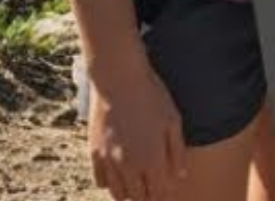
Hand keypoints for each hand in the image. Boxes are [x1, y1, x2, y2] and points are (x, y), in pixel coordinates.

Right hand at [88, 65, 186, 200]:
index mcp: (152, 159)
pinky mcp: (94, 154)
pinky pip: (101, 182)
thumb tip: (180, 176)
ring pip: (119, 194)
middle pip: (139, 197)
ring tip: (139, 182)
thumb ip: (177, 151)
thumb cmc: (151, 96)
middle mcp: (129, 166)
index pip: (159, 192)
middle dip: (149, 195)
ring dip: (130, 192)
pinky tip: (120, 172)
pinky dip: (111, 183)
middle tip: (154, 185)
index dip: (165, 193)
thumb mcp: (173, 120)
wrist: (119, 79)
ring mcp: (109, 162)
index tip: (169, 188)